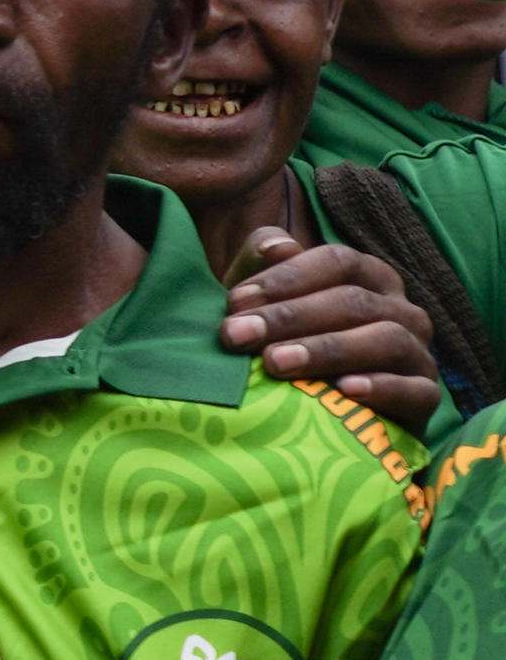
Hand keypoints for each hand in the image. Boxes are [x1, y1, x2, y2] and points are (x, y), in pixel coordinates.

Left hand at [219, 228, 446, 425]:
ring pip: (386, 339)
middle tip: (236, 336)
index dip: (285, 278)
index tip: (234, 302)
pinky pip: (415, 390)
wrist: (315, 413)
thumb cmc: (280, 341)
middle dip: (289, 317)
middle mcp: (401, 310)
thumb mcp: (262, 302)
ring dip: (328, 349)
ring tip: (276, 362)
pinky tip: (344, 390)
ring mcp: (418, 353)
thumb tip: (276, 246)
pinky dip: (382, 388)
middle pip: (353, 301)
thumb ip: (258, 264)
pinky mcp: (425, 397)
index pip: (336, 262)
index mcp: (367, 277)